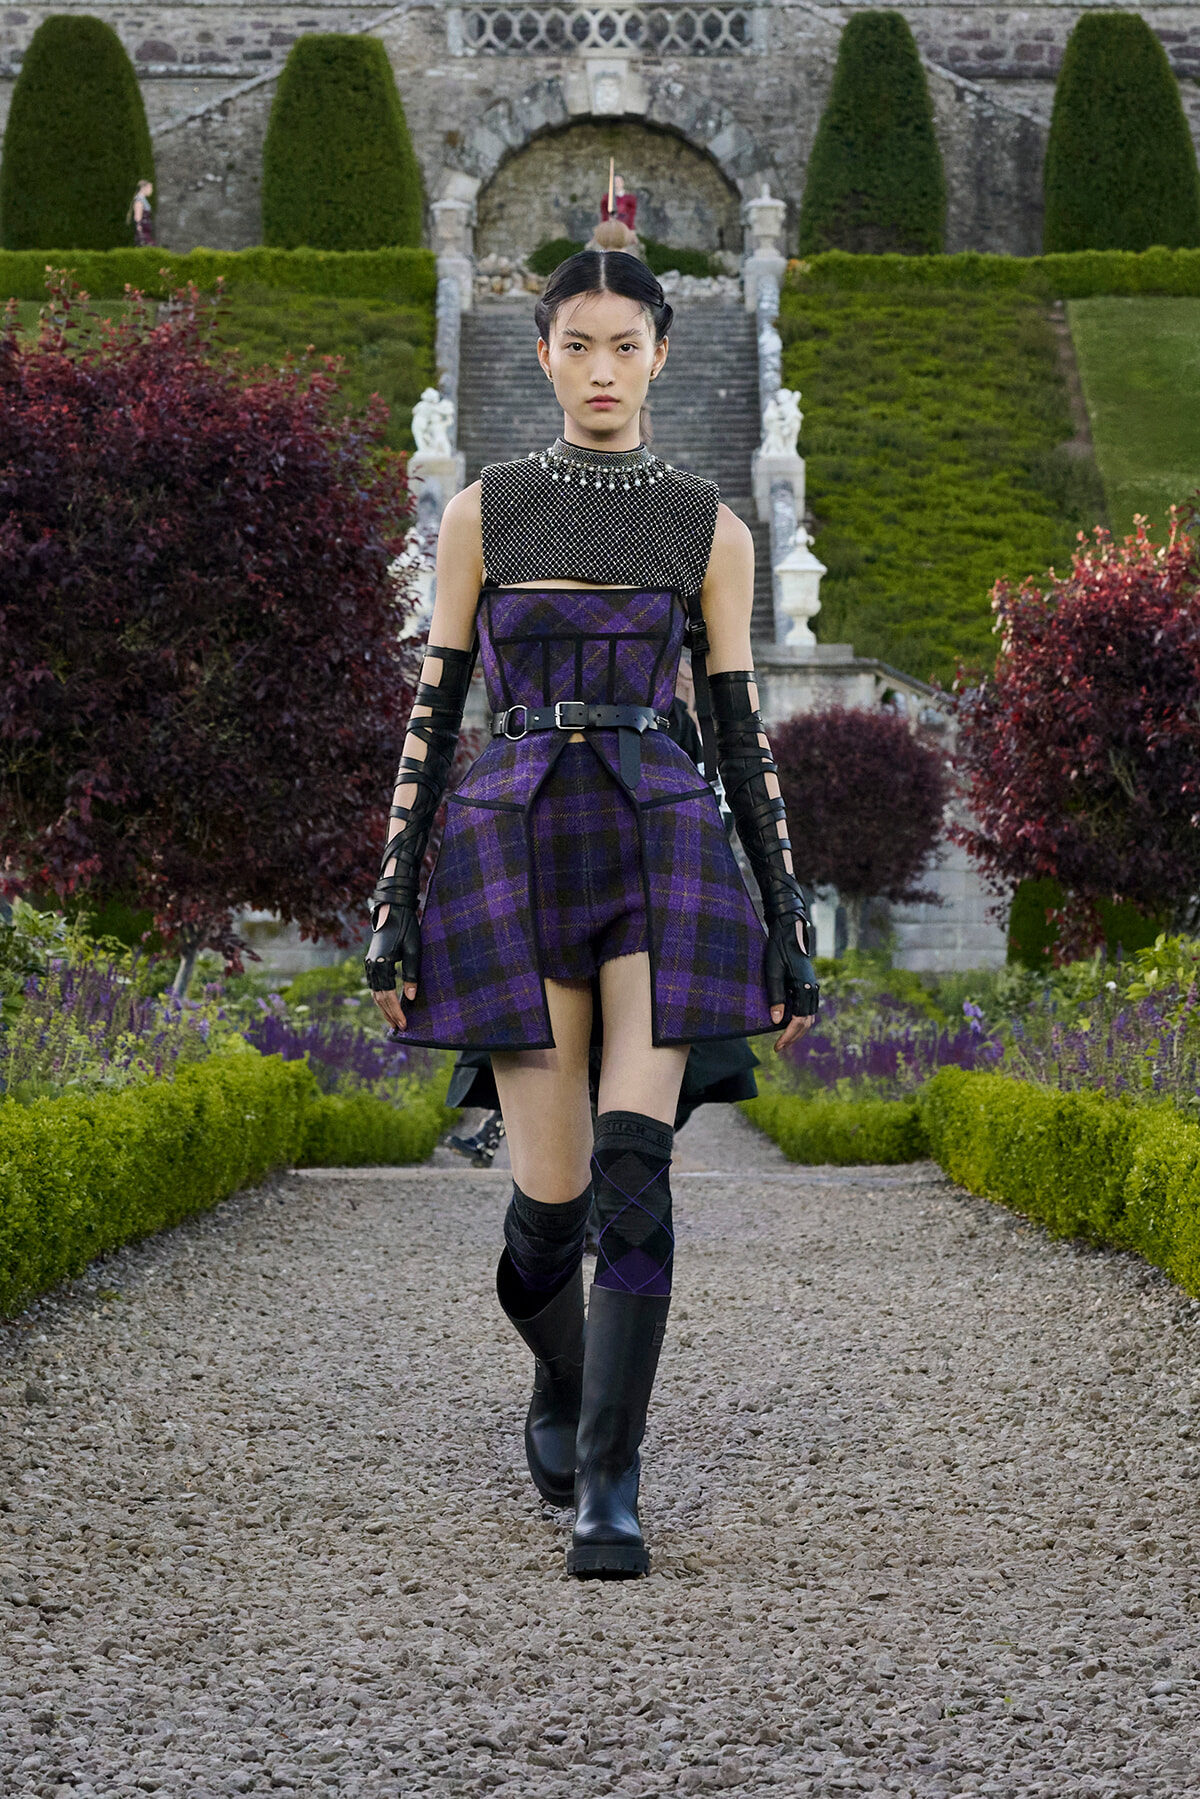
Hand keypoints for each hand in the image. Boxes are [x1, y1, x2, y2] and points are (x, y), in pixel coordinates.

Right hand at [365, 906, 420, 1031]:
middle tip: (400, 1028)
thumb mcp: (413, 951)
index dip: (396, 1012)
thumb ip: (411, 975)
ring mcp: (369, 964)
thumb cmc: (406, 928)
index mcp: (382, 964)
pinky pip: (374, 985)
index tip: (404, 1025)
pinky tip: (388, 1004)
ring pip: (375, 993)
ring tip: (393, 1021)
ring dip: (383, 1008)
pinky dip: (380, 997)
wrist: (392, 910)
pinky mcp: (371, 961)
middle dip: (389, 1014)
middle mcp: (372, 966)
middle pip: (379, 998)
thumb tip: (410, 998)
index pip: (388, 996)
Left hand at [766, 917, 818, 1053]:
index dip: (788, 1036)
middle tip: (779, 1047)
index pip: (799, 1022)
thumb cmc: (778, 950)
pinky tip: (789, 1022)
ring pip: (809, 1016)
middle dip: (793, 1037)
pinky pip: (808, 1008)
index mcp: (805, 988)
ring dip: (798, 1030)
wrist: (789, 931)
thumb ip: (776, 997)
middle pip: (806, 1023)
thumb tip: (776, 1021)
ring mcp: (813, 986)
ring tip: (784, 1039)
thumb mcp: (773, 974)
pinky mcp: (809, 984)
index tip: (777, 1046)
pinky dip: (801, 1019)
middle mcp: (812, 989)